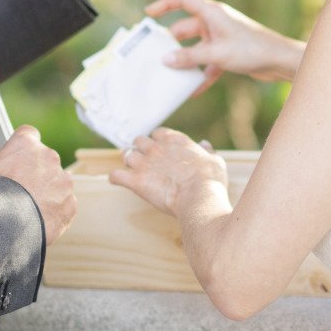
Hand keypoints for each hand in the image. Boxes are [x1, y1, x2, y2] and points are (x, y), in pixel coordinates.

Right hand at [0, 126, 76, 244]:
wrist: (2, 224)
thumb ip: (1, 166)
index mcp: (26, 144)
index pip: (29, 135)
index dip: (24, 151)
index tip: (20, 162)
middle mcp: (49, 157)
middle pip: (46, 162)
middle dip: (37, 176)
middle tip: (22, 194)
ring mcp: (63, 181)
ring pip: (58, 186)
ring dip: (48, 195)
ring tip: (29, 212)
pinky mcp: (70, 204)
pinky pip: (65, 207)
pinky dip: (54, 215)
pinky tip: (39, 222)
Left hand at [109, 128, 228, 216]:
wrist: (199, 197)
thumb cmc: (210, 180)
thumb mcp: (215, 161)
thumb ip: (207, 151)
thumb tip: (204, 145)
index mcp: (174, 140)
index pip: (158, 133)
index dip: (158, 142)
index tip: (162, 151)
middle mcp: (156, 148)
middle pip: (139, 141)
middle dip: (141, 150)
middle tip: (146, 163)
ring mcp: (143, 163)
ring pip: (126, 155)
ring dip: (129, 163)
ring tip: (135, 173)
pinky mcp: (135, 181)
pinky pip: (115, 176)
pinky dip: (116, 178)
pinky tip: (120, 182)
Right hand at [146, 0, 303, 85]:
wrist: (280, 61)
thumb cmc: (251, 49)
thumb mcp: (216, 53)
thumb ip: (190, 57)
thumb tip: (165, 60)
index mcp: (212, 12)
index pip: (183, 0)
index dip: (164, 4)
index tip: (148, 14)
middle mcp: (215, 22)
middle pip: (186, 27)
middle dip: (171, 41)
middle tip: (154, 53)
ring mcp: (222, 38)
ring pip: (196, 48)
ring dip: (185, 60)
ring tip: (168, 74)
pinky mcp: (228, 54)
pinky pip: (208, 64)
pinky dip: (200, 75)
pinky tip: (191, 91)